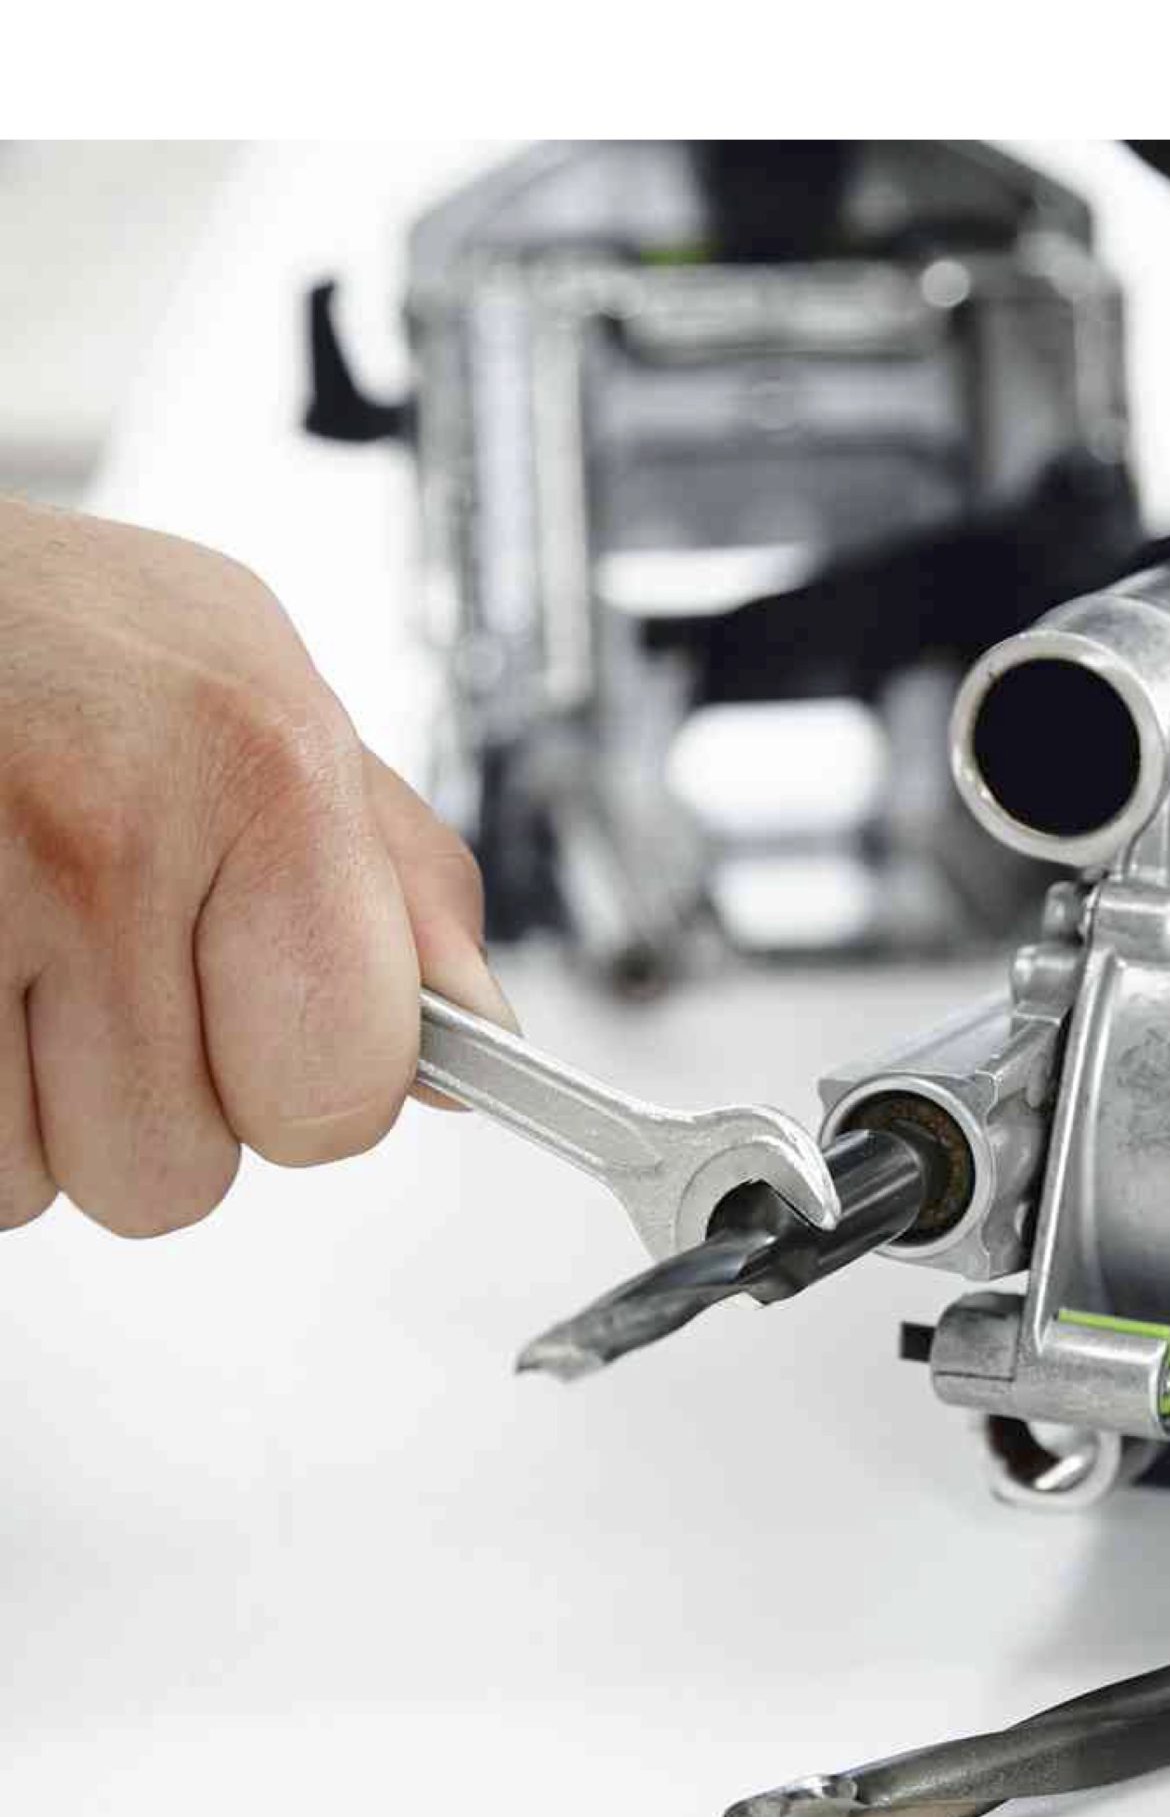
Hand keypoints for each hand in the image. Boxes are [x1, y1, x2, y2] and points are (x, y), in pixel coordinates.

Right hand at [0, 498, 511, 1236]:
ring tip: (17, 951)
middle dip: (152, 1106)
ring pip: (42, 1186)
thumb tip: (475, 1028)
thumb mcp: (262, 688)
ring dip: (31, 1109)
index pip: (344, 1092)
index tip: (271, 1032)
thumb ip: (394, 872)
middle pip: (177, 1174)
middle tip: (107, 973)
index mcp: (266, 773)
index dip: (311, 1091)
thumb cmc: (49, 631)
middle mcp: (112, 838)